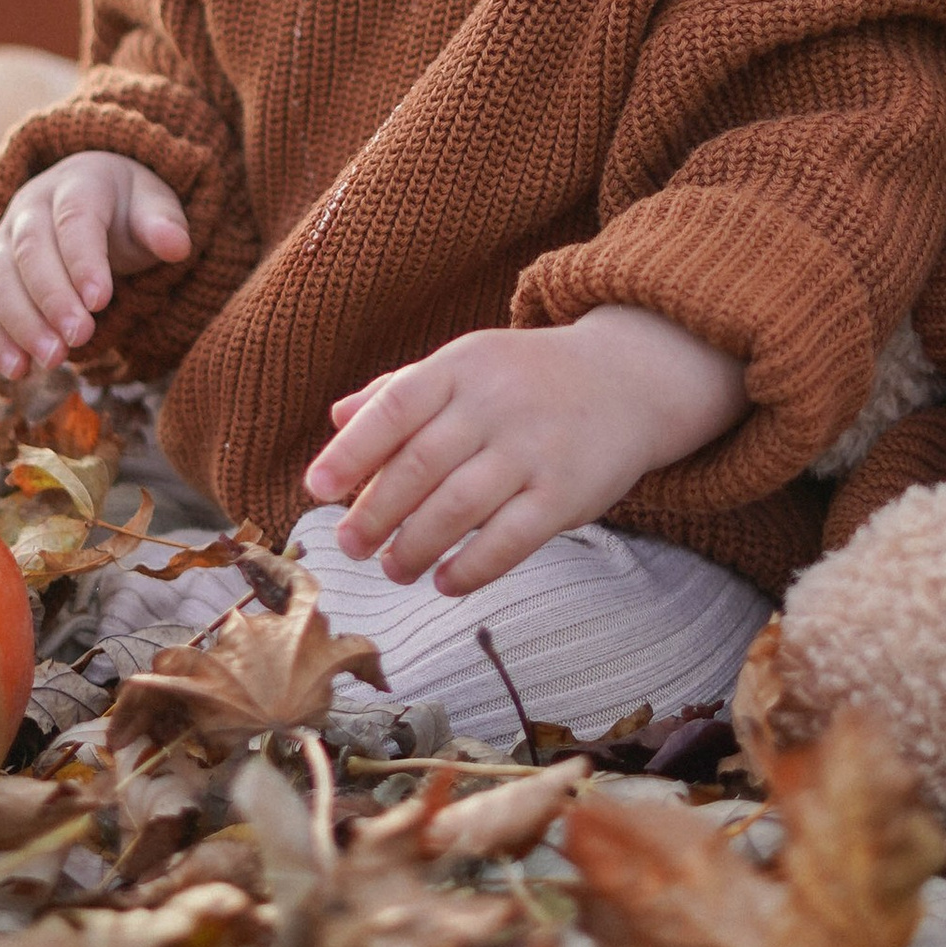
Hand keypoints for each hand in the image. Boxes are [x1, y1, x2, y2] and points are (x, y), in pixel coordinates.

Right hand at [0, 153, 191, 378]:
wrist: (92, 203)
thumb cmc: (128, 210)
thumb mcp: (154, 206)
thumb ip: (164, 224)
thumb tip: (176, 244)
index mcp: (76, 184)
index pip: (74, 218)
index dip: (83, 259)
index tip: (100, 301)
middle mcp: (30, 208)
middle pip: (30, 251)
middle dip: (52, 298)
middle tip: (79, 337)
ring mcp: (4, 241)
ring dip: (22, 323)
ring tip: (53, 360)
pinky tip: (16, 369)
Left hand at [302, 305, 748, 596]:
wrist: (629, 378)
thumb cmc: (528, 378)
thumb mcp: (467, 364)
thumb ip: (401, 390)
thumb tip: (335, 420)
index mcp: (461, 366)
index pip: (394, 408)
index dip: (351, 452)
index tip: (316, 489)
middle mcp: (496, 404)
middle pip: (419, 466)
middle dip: (374, 514)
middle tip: (350, 545)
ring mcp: (533, 448)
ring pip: (458, 508)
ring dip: (414, 547)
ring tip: (393, 568)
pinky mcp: (566, 492)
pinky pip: (510, 540)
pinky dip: (471, 569)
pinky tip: (445, 582)